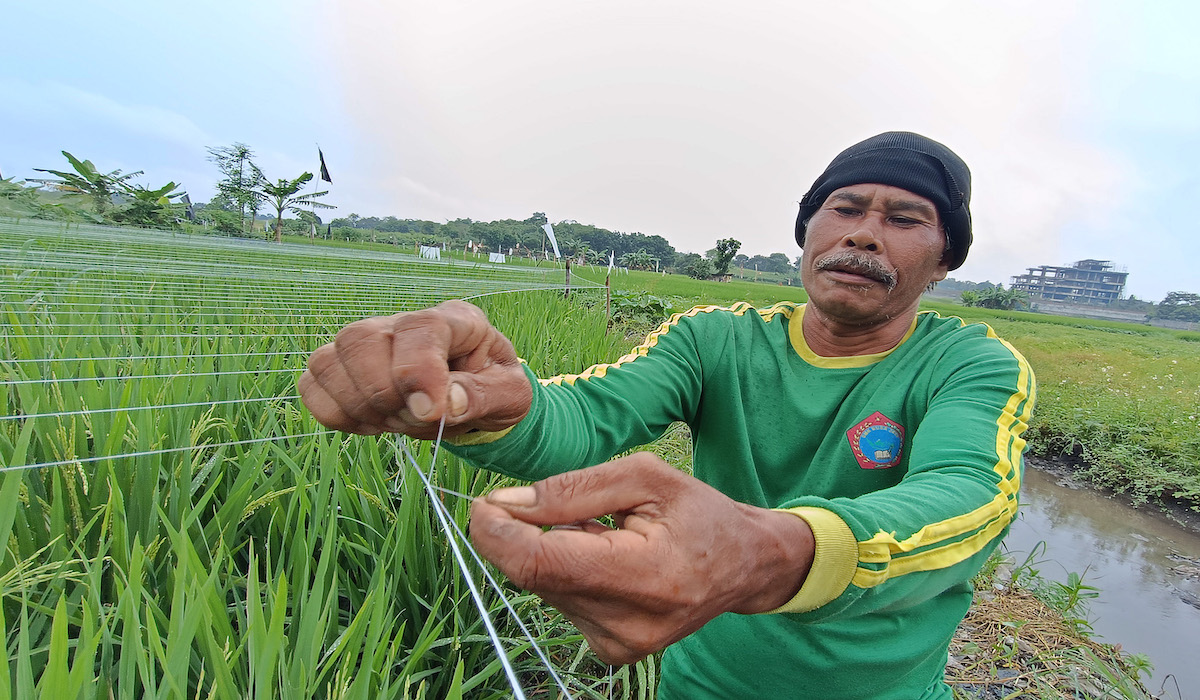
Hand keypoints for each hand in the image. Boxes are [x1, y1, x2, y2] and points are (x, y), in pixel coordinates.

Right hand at [298, 300, 532, 438]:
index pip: (421, 327)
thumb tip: (446, 404)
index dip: (418, 372)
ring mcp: (367, 341)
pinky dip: (337, 414)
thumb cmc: (494, 389)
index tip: (431, 414)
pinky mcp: (341, 367)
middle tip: (416, 419)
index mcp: (455, 320)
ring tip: (397, 421)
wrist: (474, 400)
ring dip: (360, 407)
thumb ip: (483, 396)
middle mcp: (402, 322)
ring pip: (328, 362)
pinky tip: (372, 422)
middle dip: (384, 395)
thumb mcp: (510, 396)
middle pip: (360, 340)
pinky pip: (311, 385)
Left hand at [469, 453, 814, 664]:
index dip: (498, 533)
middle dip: (523, 535)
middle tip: (550, 503)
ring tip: (604, 534)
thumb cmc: (699, 513)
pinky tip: (605, 559)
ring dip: (553, 552)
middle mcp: (630, 623)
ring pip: (544, 589)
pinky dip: (568, 573)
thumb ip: (572, 489)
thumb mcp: (644, 477)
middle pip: (535, 577)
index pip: (541, 563)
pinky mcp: (612, 652)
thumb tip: (506, 504)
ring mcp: (620, 645)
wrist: (745, 565)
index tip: (483, 503)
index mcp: (646, 575)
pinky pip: (561, 603)